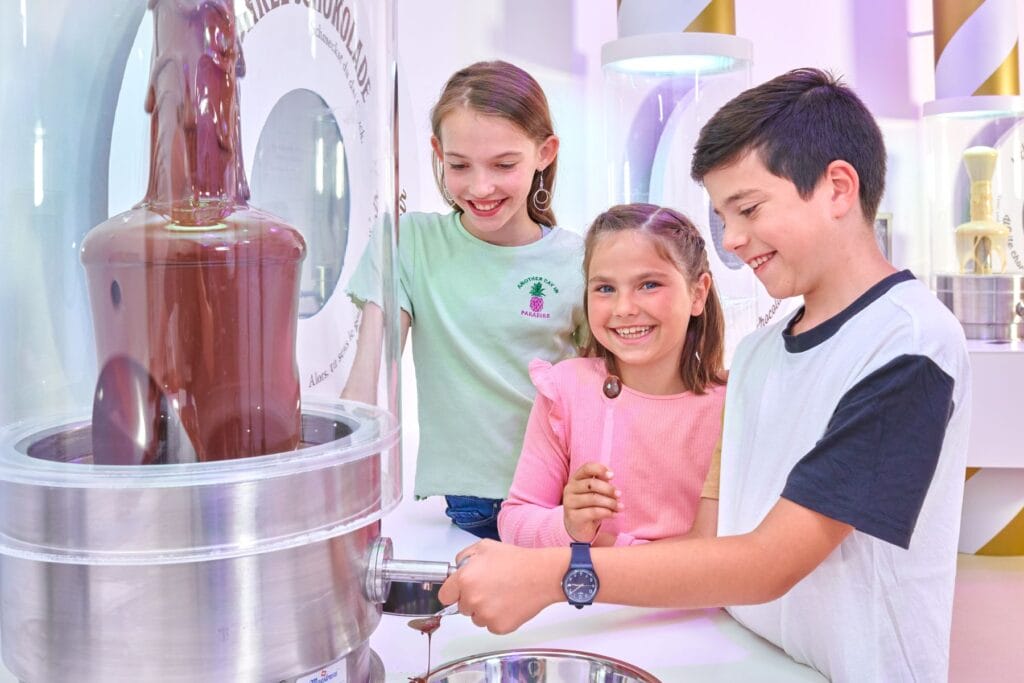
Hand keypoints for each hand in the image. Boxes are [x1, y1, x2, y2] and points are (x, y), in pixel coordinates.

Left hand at [438, 540, 563, 633]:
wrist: (542, 575)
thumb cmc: (516, 560)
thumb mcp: (485, 547)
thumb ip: (463, 557)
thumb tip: (457, 569)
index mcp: (465, 579)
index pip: (445, 595)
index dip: (453, 592)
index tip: (460, 591)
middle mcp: (472, 599)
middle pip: (462, 607)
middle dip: (472, 599)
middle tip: (490, 587)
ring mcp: (485, 616)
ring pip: (476, 618)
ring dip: (484, 610)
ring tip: (502, 594)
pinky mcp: (498, 627)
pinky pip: (491, 626)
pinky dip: (498, 618)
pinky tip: (509, 604)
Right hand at [562, 462, 621, 542]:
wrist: (578, 527)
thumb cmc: (589, 506)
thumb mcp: (596, 492)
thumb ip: (601, 482)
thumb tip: (610, 475)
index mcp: (575, 479)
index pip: (586, 468)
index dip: (600, 469)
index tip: (612, 476)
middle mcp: (569, 489)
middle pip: (591, 484)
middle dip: (608, 489)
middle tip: (619, 495)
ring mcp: (569, 503)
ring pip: (593, 499)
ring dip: (610, 503)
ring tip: (620, 507)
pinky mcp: (573, 517)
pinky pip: (593, 512)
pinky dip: (607, 512)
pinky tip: (614, 514)